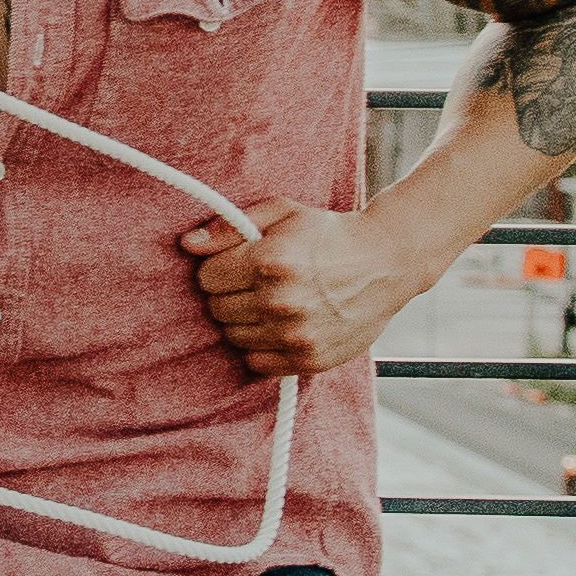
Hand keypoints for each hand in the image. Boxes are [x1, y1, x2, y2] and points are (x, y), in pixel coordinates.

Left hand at [181, 205, 422, 375]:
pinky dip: (260, 347)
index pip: (207, 278)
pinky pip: (256, 362)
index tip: (236, 264)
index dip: (218, 269)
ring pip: (233, 337)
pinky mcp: (309, 359)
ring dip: (243, 321)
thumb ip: (228, 226)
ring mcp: (296, 335)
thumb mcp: (281, 212)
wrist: (387, 262)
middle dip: (229, 294)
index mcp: (270, 261)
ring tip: (269, 303)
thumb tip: (187, 244)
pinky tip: (278, 327)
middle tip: (255, 283)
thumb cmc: (329, 234)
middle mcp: (281, 301)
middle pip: (217, 309)